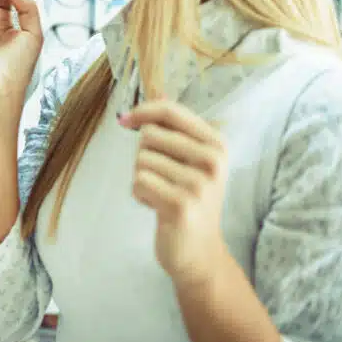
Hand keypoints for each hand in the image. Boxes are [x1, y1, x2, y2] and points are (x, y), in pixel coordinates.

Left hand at [120, 101, 229, 287]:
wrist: (199, 250)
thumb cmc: (188, 197)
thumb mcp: (188, 158)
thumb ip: (173, 127)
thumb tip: (153, 91)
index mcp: (217, 143)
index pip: (170, 111)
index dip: (142, 111)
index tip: (125, 119)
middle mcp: (213, 161)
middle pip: (149, 135)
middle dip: (144, 155)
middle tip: (163, 178)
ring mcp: (199, 184)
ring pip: (140, 160)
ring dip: (142, 178)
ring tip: (162, 193)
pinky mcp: (181, 204)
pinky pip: (138, 182)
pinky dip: (139, 195)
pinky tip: (157, 207)